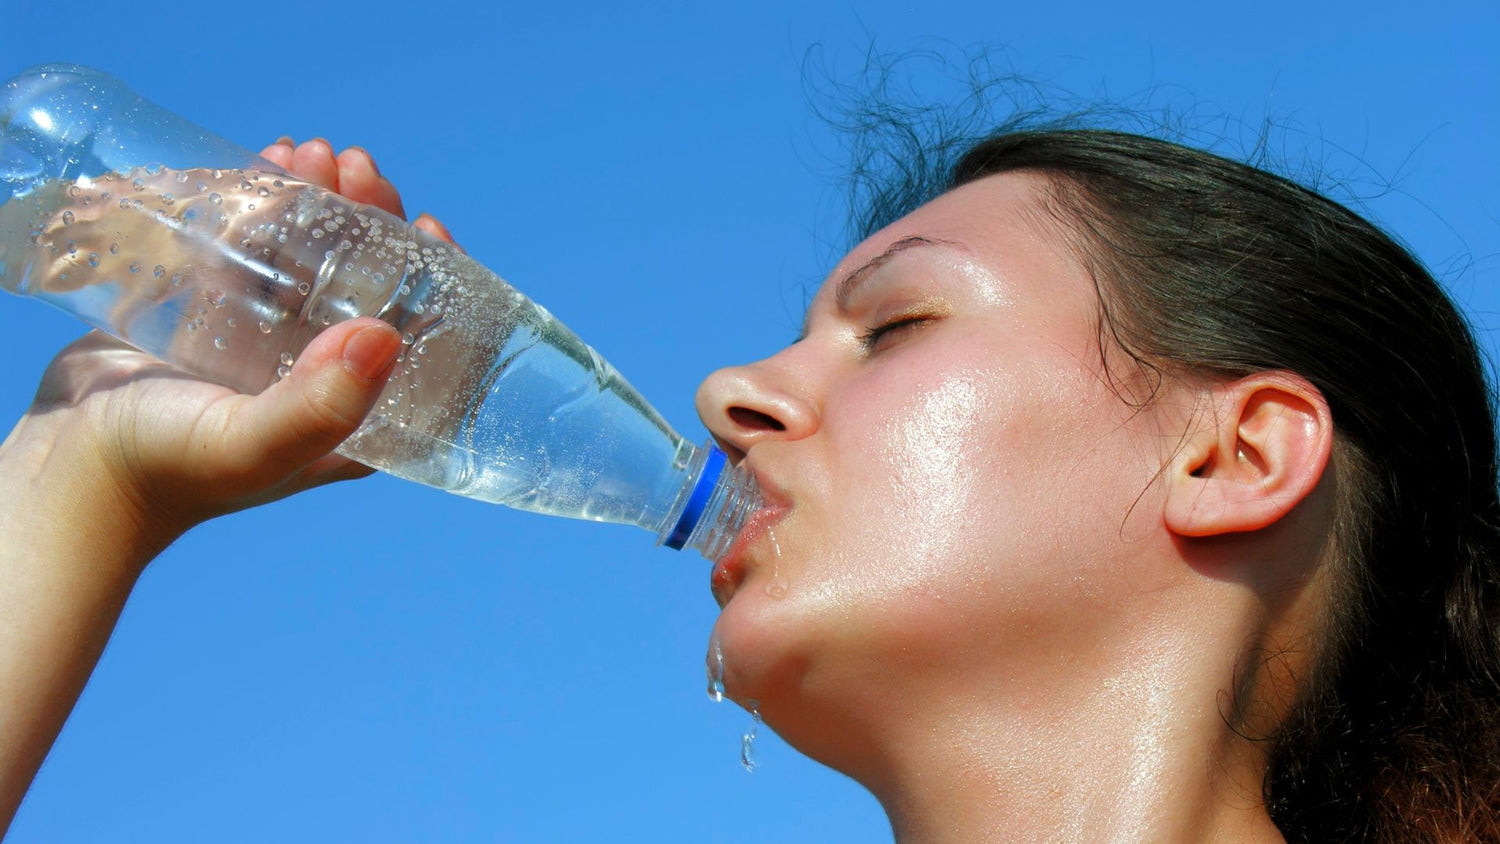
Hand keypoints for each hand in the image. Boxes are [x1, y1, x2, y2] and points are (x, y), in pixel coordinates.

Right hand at [5, 138, 459, 550]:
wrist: (69, 468)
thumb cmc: (168, 470)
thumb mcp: (254, 445)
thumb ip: (320, 404)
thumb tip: (388, 336)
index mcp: (356, 416)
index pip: (419, 338)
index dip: (435, 277)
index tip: (426, 223)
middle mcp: (322, 377)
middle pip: (369, 283)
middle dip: (370, 219)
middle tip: (353, 167)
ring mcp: (268, 344)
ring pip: (313, 258)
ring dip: (319, 201)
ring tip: (308, 153)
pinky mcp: (215, 316)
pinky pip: (254, 252)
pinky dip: (265, 206)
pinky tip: (269, 162)